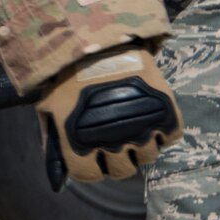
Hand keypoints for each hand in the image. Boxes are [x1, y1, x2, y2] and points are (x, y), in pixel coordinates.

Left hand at [36, 44, 181, 187]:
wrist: (100, 37)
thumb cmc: (67, 73)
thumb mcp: (49, 107)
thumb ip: (53, 145)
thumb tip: (57, 182)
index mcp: (80, 143)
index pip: (89, 176)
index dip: (90, 167)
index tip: (91, 153)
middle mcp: (113, 143)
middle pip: (122, 171)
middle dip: (116, 158)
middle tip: (113, 137)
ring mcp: (142, 128)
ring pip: (148, 156)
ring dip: (140, 144)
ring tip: (131, 121)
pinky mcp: (166, 112)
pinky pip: (170, 136)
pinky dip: (163, 129)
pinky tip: (149, 114)